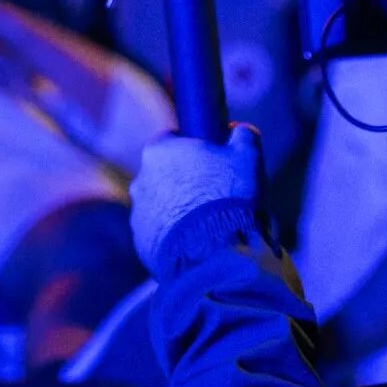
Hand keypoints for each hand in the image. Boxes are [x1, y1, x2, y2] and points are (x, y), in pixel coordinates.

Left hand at [129, 123, 264, 275]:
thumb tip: (240, 130)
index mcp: (160, 151)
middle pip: (165, 173)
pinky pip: (161, 234)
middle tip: (216, 193)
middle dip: (187, 180)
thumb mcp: (248, 156)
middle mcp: (141, 180)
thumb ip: (243, 135)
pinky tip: (201, 244)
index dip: (193, 145)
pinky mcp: (142, 244)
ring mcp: (139, 214)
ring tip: (212, 224)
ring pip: (162, 205)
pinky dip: (177, 237)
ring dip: (181, 210)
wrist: (215, 255)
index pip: (171, 138)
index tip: (212, 157)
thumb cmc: (230, 197)